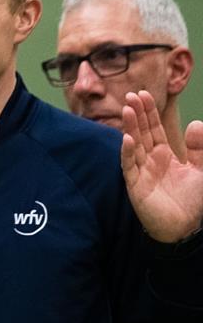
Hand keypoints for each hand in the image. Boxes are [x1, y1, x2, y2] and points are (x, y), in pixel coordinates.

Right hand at [121, 90, 202, 241]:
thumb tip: (195, 123)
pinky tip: (127, 139)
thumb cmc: (192, 201)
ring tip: (128, 110)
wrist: (185, 228)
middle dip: (136, 114)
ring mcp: (140, 172)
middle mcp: (149, 161)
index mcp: (163, 155)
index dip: (148, 113)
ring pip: (133, 145)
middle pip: (141, 133)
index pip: (153, 129)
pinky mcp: (135, 186)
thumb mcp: (202, 170)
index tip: (143, 94)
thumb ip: (200, 148)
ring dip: (130, 128)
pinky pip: (129, 167)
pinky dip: (127, 153)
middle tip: (131, 95)